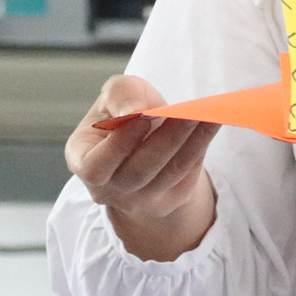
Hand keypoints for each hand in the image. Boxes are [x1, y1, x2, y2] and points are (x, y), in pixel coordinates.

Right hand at [65, 74, 219, 262]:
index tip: (142, 118)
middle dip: (165, 141)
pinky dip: (201, 147)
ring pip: (167, 174)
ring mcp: (139, 201)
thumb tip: (135, 110)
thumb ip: (120, 95)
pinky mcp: (169, 200)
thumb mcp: (113, 95)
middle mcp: (108, 189)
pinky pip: (186, 174)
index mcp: (82, 160)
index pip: (94, 167)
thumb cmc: (123, 114)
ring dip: (190, 143)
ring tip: (207, 116)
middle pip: (138, 172)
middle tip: (187, 114)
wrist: (143, 140)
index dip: (118, 146)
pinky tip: (212, 125)